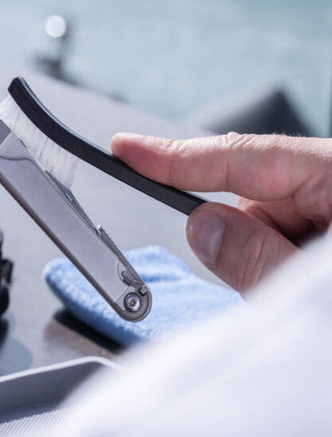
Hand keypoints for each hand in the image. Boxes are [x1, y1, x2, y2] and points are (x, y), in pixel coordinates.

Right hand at [111, 132, 331, 292]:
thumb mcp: (321, 286)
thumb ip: (258, 258)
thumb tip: (200, 228)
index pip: (240, 155)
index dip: (175, 155)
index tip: (126, 149)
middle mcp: (328, 177)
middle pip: (249, 200)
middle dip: (242, 242)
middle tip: (270, 280)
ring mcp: (326, 198)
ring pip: (260, 224)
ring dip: (263, 259)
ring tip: (297, 287)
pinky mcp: (323, 218)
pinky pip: (276, 235)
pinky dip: (274, 262)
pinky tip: (297, 281)